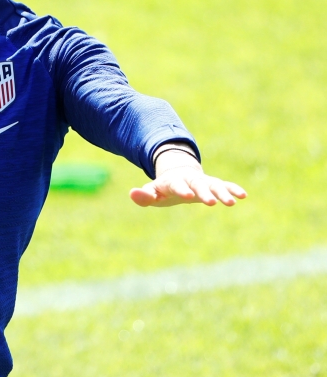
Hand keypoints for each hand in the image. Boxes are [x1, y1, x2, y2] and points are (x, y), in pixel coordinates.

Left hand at [130, 151, 246, 206]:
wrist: (178, 173)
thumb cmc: (164, 188)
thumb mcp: (152, 192)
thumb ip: (144, 195)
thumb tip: (132, 193)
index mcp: (173, 181)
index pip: (177, 185)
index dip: (182, 189)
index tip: (188, 196)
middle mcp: (190, 179)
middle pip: (198, 184)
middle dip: (204, 193)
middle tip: (211, 203)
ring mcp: (203, 180)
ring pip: (214, 185)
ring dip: (222, 193)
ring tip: (232, 202)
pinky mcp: (214, 183)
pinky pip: (225, 185)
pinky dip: (233, 188)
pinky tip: (243, 195)